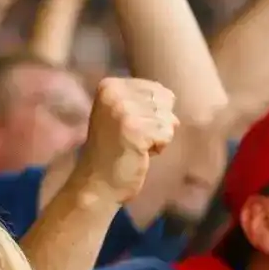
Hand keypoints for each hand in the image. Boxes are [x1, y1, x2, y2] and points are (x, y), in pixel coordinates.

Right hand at [74, 77, 177, 203]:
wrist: (97, 184)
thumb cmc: (114, 151)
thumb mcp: (121, 113)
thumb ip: (142, 98)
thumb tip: (171, 96)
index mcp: (109, 85)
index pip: (157, 89)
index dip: (151, 113)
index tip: (128, 127)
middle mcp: (114, 93)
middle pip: (165, 102)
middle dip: (156, 124)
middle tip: (132, 139)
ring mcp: (124, 110)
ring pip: (168, 118)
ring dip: (157, 137)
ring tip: (135, 146)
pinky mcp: (135, 129)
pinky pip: (167, 134)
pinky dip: (158, 147)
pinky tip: (139, 154)